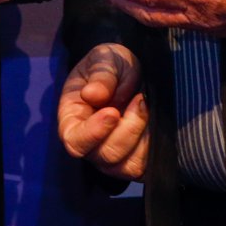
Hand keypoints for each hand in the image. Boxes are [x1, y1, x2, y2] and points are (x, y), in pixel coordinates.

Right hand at [58, 43, 146, 178]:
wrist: (129, 69)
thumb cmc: (110, 64)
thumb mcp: (105, 58)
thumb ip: (100, 74)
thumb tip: (92, 95)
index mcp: (72, 120)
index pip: (75, 142)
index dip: (94, 132)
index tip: (113, 112)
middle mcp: (90, 144)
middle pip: (106, 156)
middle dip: (128, 129)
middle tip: (139, 99)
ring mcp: (112, 156)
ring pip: (129, 166)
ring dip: (142, 137)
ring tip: (145, 107)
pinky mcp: (134, 159)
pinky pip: (145, 167)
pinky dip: (152, 148)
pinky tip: (153, 122)